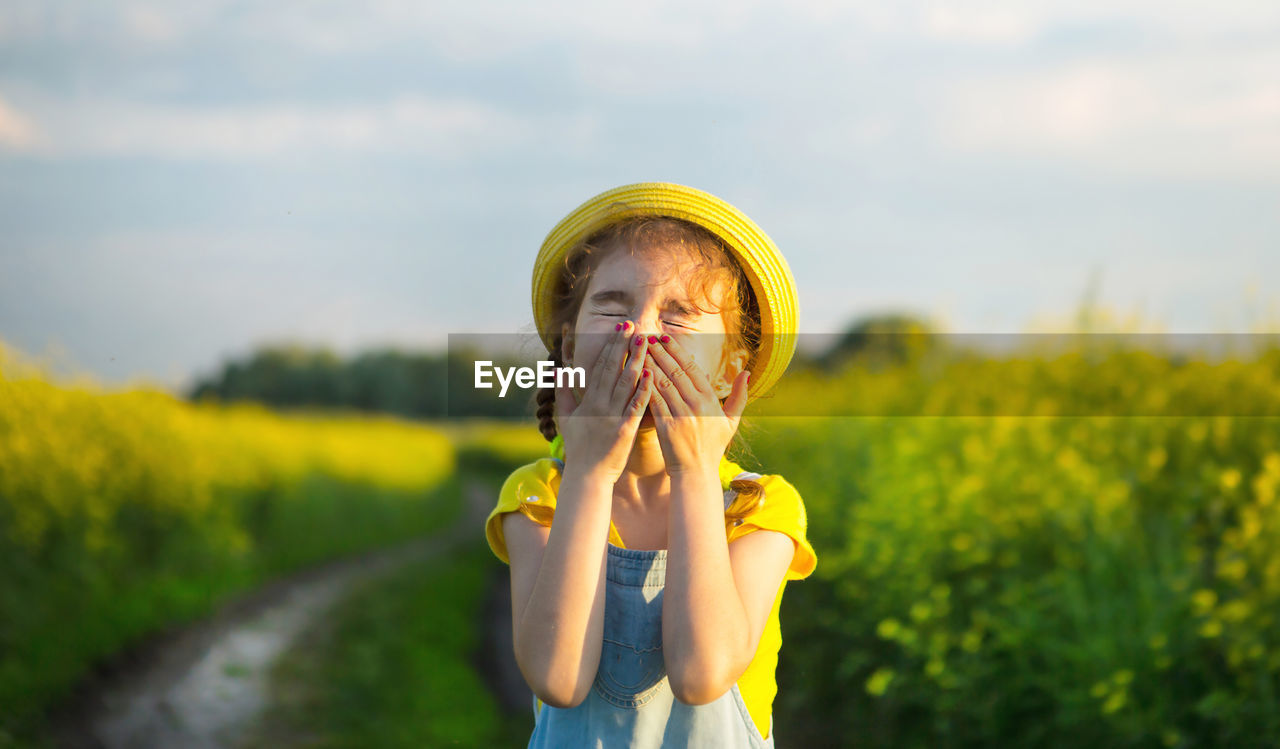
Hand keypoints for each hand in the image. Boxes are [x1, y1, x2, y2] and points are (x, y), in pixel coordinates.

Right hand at [555, 321, 653, 483]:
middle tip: (632, 324)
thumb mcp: (566, 417)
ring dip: (635, 360)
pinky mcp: (625, 430)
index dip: (609, 346)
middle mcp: (599, 404)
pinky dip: (642, 390)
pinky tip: (650, 375)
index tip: (618, 328)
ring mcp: (612, 416)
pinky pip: (635, 406)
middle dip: (622, 346)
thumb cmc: (578, 446)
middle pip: (612, 369)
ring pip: (625, 383)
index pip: (599, 367)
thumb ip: (564, 392)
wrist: (587, 475)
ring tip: (644, 341)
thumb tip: (559, 369)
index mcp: (588, 400)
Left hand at [644, 334, 748, 475]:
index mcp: (711, 400)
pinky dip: (645, 386)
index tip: (665, 337)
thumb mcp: (731, 421)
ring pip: (664, 383)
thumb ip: (740, 396)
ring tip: (638, 350)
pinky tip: (636, 374)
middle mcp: (697, 405)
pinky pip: (655, 401)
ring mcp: (682, 415)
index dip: (677, 351)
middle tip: (648, 337)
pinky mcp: (667, 426)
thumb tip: (747, 372)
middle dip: (661, 352)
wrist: (697, 473)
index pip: (692, 368)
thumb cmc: (713, 447)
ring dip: (650, 364)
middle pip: (676, 371)